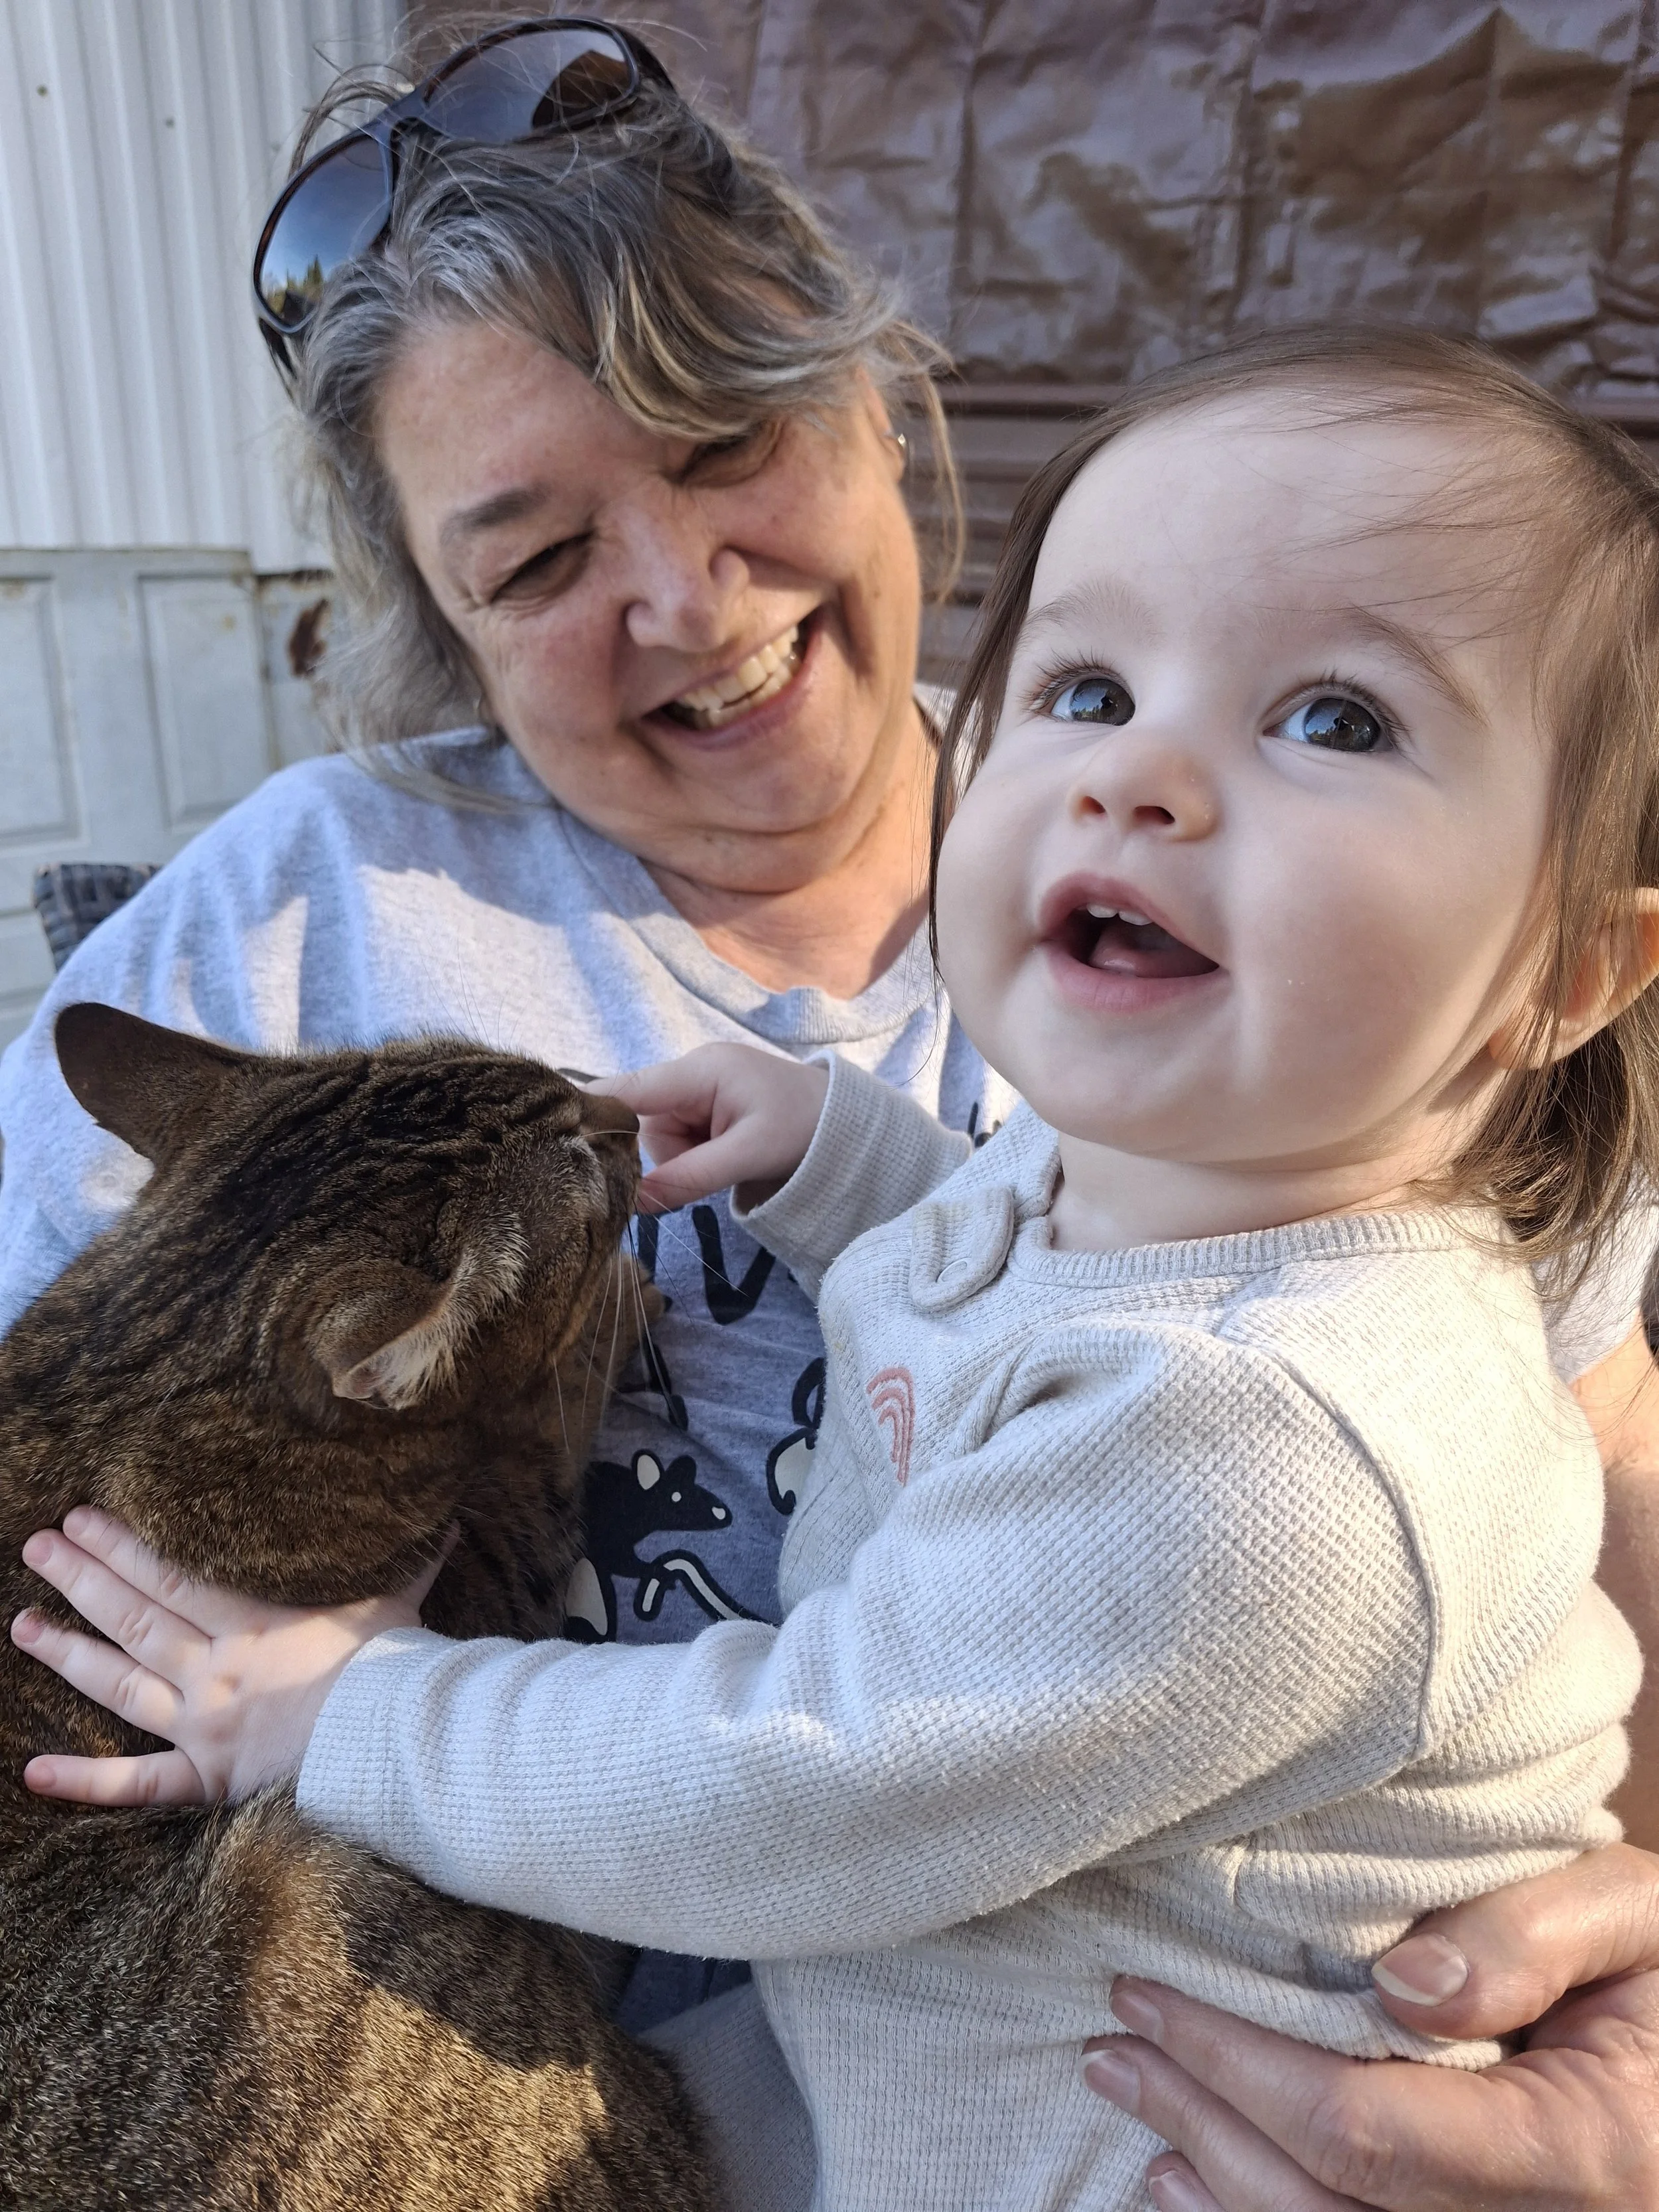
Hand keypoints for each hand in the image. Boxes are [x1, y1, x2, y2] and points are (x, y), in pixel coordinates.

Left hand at [13, 1505, 445, 1806]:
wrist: (396, 1745)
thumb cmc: (396, 1666)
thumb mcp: (398, 1597)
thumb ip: (408, 1553)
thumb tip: (442, 1510)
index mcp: (253, 1622)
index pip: (170, 1575)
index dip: (122, 1545)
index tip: (82, 1517)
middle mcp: (216, 1670)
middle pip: (135, 1617)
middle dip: (82, 1578)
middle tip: (37, 1547)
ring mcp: (204, 1725)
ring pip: (120, 1684)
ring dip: (67, 1652)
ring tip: (23, 1623)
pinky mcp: (206, 1779)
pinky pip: (137, 1783)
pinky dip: (84, 1781)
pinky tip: (32, 1771)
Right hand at [606, 1044, 829, 1212]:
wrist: (846, 1121)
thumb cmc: (806, 1128)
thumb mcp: (750, 1156)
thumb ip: (691, 1177)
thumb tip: (635, 1202)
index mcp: (700, 1071)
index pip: (626, 1089)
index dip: (590, 1112)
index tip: (556, 1139)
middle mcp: (691, 1073)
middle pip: (640, 1124)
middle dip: (663, 1158)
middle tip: (709, 1170)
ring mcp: (697, 1090)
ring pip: (658, 1139)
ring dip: (683, 1162)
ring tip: (730, 1160)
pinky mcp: (704, 1107)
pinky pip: (677, 1140)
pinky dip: (693, 1157)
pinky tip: (725, 1157)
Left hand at [1081, 1844, 1658, 2208]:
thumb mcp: (1635, 1914)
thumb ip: (1529, 1938)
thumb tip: (1401, 1984)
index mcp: (1589, 2154)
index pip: (1365, 2129)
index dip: (1238, 2065)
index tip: (1146, 1993)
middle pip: (1327, 2204)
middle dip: (1201, 2118)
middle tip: (1109, 2042)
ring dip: (1214, 2182)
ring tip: (1135, 2094)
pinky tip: (1194, 2182)